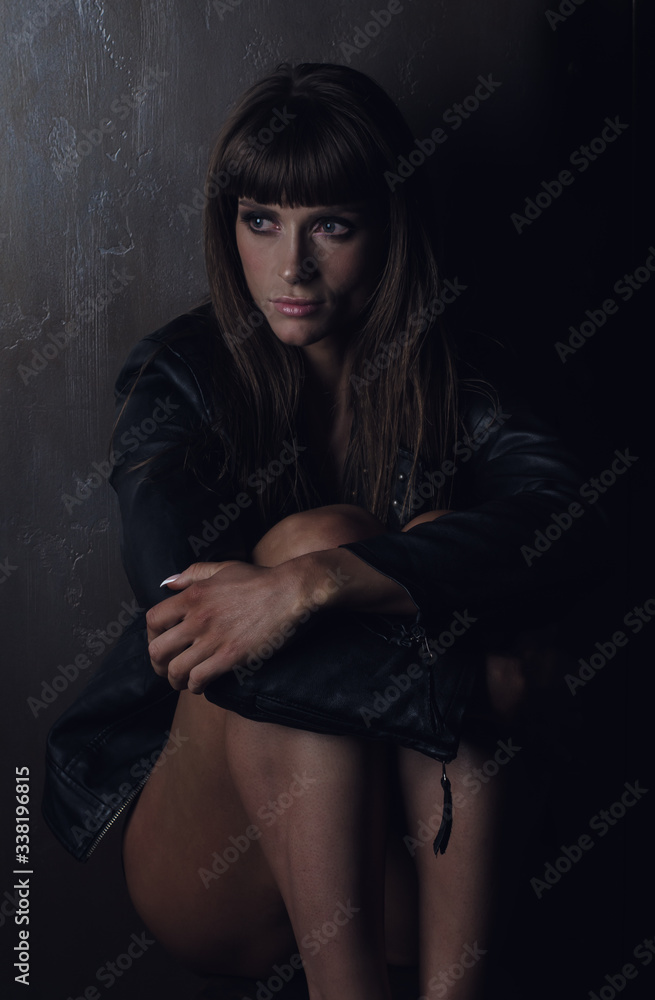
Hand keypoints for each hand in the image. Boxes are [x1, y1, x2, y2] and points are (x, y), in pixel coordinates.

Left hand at [145, 559, 318, 693]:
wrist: (289, 591)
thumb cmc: (259, 579)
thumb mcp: (223, 568)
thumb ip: (193, 573)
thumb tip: (169, 583)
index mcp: (193, 596)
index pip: (153, 620)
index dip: (152, 636)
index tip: (160, 642)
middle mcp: (198, 618)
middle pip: (158, 650)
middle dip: (158, 664)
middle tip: (166, 669)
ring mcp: (214, 638)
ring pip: (176, 669)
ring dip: (175, 680)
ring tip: (182, 681)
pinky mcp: (231, 655)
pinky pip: (200, 678)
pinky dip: (195, 686)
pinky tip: (200, 685)